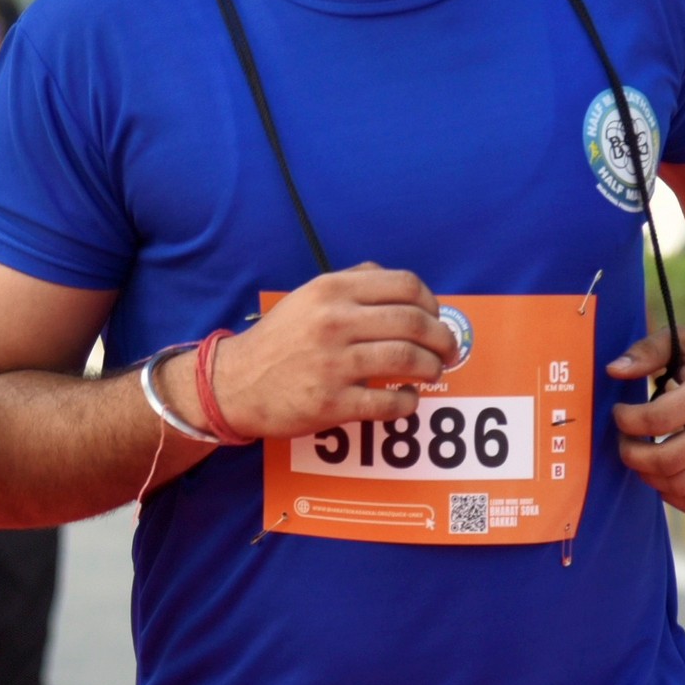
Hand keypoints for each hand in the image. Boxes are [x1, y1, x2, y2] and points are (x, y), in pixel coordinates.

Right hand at [201, 264, 458, 441]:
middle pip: (414, 322)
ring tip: (432, 373)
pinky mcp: (332, 402)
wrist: (237, 383)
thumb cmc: (280, 339)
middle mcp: (334, 322)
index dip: (432, 302)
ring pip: (407, 360)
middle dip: (442, 339)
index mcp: (332, 290)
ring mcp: (334, 363)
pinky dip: (408, 402)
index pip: (405, 285)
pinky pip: (388, 402)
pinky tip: (407, 398)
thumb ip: (353, 282)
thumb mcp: (309, 296)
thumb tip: (402, 286)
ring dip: (431, 368)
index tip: (436, 317)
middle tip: (448, 351)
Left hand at [608, 323, 684, 514]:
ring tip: (642, 455)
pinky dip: (671, 496)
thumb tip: (613, 371)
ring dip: (648, 475)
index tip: (620, 412)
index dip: (626, 421)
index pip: (658, 419)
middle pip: (666, 461)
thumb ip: (646, 352)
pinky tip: (664, 474)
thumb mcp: (684, 342)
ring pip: (678, 486)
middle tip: (625, 441)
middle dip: (631, 454)